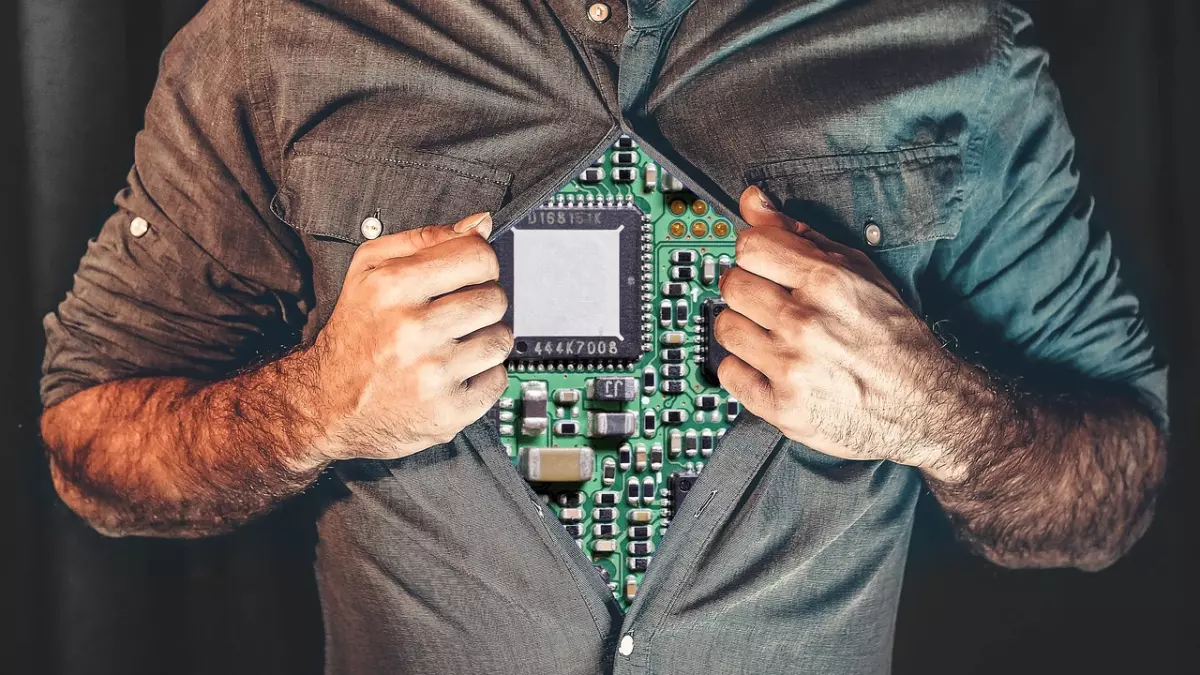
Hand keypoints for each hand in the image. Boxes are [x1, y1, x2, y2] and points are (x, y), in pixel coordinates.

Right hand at [303, 211, 511, 463]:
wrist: (328, 404)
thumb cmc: (356, 332)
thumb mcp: (370, 270)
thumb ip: (426, 239)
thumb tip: (481, 223)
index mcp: (392, 287)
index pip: (479, 256)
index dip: (481, 263)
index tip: (470, 275)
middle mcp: (411, 330)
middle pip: (495, 298)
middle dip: (483, 302)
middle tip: (457, 314)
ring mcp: (431, 374)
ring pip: (502, 339)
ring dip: (485, 339)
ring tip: (455, 344)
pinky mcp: (447, 411)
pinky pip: (498, 379)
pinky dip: (483, 376)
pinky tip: (454, 373)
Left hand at [714, 186, 972, 477]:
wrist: (922, 404)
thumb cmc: (891, 334)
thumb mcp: (857, 271)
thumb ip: (799, 234)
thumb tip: (752, 202)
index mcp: (826, 283)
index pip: (749, 246)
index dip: (754, 251)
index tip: (762, 263)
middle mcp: (805, 324)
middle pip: (732, 285)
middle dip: (747, 288)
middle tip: (769, 301)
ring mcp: (790, 368)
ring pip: (725, 327)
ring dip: (744, 327)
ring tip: (771, 334)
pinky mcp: (781, 407)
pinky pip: (728, 374)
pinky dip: (744, 369)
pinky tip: (770, 366)